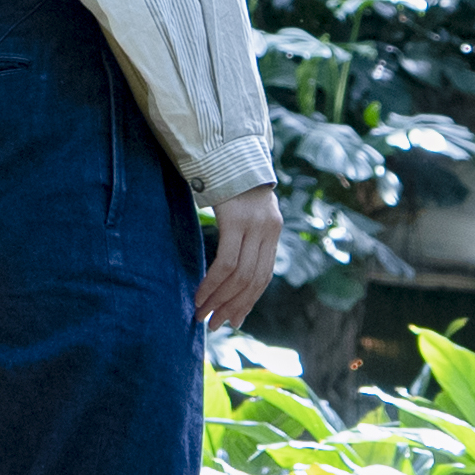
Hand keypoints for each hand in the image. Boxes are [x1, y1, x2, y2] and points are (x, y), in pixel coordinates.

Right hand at [194, 189, 282, 331]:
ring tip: (203, 315)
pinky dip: (213, 283)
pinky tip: (201, 295)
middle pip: (253, 281)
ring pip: (240, 276)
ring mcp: (254, 225)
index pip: (264, 277)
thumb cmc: (230, 183)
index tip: (233, 320)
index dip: (248, 302)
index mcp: (273, 232)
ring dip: (220, 300)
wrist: (227, 149)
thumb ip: (244, 238)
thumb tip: (232, 272)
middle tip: (214, 325)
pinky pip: (225, 262)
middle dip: (232, 307)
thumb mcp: (243, 213)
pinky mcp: (236, 219)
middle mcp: (268, 230)